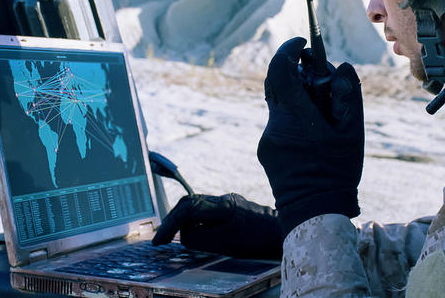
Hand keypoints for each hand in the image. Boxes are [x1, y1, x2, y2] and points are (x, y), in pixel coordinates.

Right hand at [151, 193, 281, 259]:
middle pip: (189, 203)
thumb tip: (184, 234)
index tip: (159, 240)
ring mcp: (229, 202)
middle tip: (161, 239)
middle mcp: (224, 200)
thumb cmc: (258, 240)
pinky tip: (195, 235)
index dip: (170, 225)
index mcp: (222, 206)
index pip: (188, 209)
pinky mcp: (233, 209)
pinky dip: (196, 222)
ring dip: (184, 221)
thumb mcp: (225, 244)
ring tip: (173, 238)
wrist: (285, 232)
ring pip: (197, 207)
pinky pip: (207, 212)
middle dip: (173, 220)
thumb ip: (200, 238)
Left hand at [258, 37, 363, 237]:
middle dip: (296, 73)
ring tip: (323, 115)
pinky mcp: (264, 150)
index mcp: (296, 117)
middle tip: (318, 77)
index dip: (288, 50)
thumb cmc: (337, 172)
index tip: (302, 43)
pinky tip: (313, 135)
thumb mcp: (353, 132)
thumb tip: (340, 66)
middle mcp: (275, 124)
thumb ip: (348, 94)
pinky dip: (294, 118)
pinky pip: (278, 123)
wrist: (313, 212)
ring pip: (279, 105)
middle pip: (277, 84)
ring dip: (297, 99)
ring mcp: (266, 138)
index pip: (279, 70)